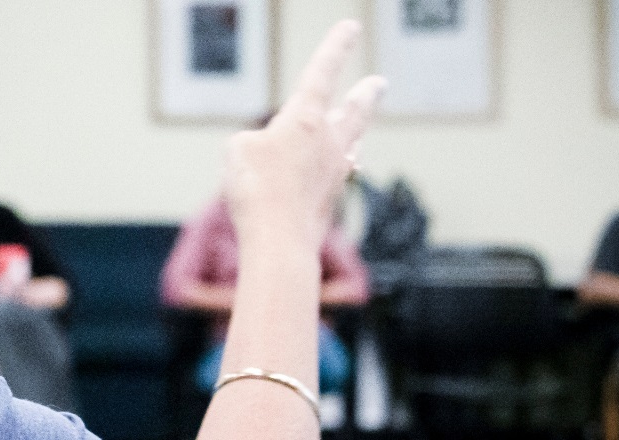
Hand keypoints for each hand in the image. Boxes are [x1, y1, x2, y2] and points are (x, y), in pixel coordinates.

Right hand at [222, 21, 385, 248]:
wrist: (279, 239)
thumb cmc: (256, 189)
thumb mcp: (237, 150)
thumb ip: (255, 142)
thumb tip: (274, 157)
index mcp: (305, 119)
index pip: (322, 73)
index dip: (336, 48)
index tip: (351, 27)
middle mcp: (329, 142)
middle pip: (355, 111)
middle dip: (366, 95)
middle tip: (380, 82)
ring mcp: (334, 172)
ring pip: (351, 143)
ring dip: (355, 131)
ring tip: (359, 127)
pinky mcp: (330, 199)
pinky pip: (338, 174)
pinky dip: (337, 167)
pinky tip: (337, 173)